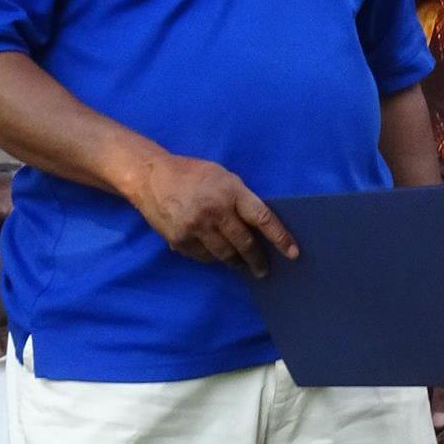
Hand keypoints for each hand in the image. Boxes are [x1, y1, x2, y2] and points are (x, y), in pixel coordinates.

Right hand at [125, 152, 296, 274]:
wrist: (150, 177)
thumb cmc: (192, 174)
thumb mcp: (223, 177)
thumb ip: (241, 199)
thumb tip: (259, 225)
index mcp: (230, 192)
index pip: (262, 218)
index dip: (280, 237)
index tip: (293, 253)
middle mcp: (214, 211)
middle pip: (244, 243)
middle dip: (257, 260)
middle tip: (264, 270)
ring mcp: (196, 228)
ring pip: (224, 255)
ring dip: (237, 263)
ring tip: (243, 266)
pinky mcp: (180, 241)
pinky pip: (204, 257)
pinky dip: (213, 258)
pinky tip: (216, 255)